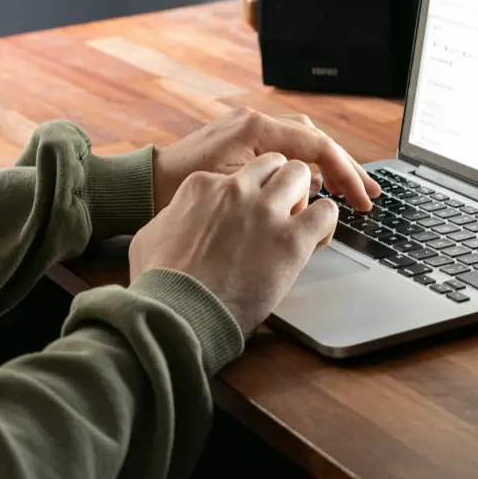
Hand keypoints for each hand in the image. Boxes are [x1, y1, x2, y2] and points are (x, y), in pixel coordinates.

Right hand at [129, 153, 337, 335]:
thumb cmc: (161, 284)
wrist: (177, 315)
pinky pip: (326, 211)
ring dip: (303, 196)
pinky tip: (314, 239)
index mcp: (202, 185)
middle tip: (279, 211)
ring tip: (297, 222)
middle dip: (280, 184)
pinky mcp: (291, 238)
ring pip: (300, 174)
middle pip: (273, 164)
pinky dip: (325, 222)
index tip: (250, 215)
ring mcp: (265, 211)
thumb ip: (174, 217)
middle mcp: (235, 189)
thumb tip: (180, 216)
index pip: (240, 173)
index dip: (249, 195)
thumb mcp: (151, 236)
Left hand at [152, 108, 379, 212]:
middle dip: (346, 168)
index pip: (316, 147)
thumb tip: (315, 199)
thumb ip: (275, 191)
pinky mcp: (242, 142)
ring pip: (303, 142)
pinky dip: (305, 166)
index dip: (345, 174)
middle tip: (370, 194)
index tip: (362, 199)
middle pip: (316, 140)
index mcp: (254, 129)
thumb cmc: (177, 192)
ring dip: (328, 166)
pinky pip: (286, 149)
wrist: (142, 187)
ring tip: (349, 191)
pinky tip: (315, 188)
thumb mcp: (231, 194)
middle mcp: (254, 122)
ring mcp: (248, 130)